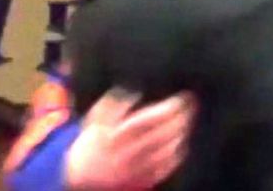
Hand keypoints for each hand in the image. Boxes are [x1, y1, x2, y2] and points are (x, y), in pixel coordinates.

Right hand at [65, 88, 196, 190]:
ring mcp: (135, 168)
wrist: (82, 173)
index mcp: (116, 135)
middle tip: (190, 108)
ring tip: (186, 123)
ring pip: (164, 153)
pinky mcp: (140, 180)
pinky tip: (180, 145)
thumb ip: (113, 103)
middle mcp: (127, 153)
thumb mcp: (95, 118)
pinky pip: (163, 169)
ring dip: (180, 137)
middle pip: (161, 135)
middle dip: (180, 120)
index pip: (148, 119)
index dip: (167, 109)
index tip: (180, 99)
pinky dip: (175, 157)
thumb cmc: (92, 142)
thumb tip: (134, 92)